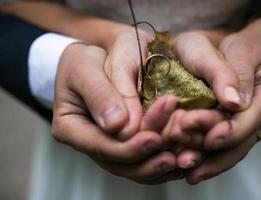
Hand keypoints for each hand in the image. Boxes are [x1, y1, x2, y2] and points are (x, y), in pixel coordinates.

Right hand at [52, 43, 179, 183]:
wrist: (103, 54)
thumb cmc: (90, 56)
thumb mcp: (86, 65)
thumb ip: (100, 94)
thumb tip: (117, 126)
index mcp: (70, 127)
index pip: (100, 146)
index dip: (128, 148)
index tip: (153, 138)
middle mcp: (91, 142)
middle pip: (122, 161)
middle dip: (152, 152)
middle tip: (178, 137)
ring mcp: (110, 145)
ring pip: (138, 165)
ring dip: (163, 158)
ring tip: (187, 149)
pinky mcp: (128, 142)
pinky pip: (148, 157)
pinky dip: (166, 154)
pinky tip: (184, 148)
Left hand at [169, 18, 260, 183]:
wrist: (212, 48)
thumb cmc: (222, 45)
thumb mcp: (225, 49)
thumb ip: (228, 73)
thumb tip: (234, 103)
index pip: (250, 118)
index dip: (230, 131)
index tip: (208, 137)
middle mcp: (255, 114)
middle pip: (238, 140)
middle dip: (210, 148)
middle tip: (184, 154)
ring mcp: (238, 124)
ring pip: (227, 150)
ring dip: (204, 160)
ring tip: (182, 166)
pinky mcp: (221, 129)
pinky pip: (214, 148)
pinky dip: (200, 157)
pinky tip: (185, 168)